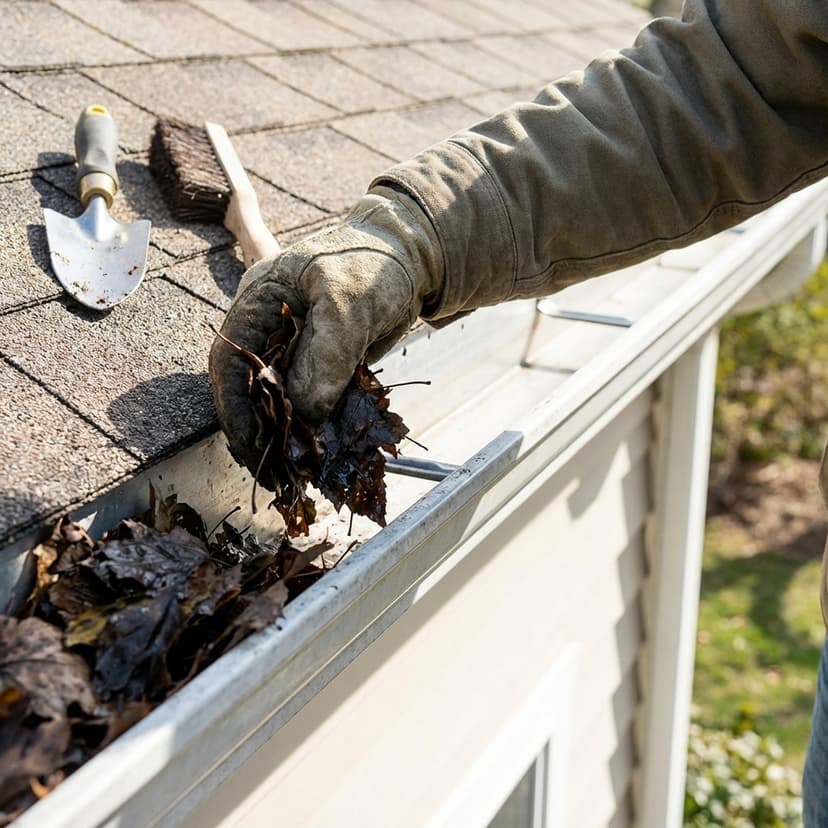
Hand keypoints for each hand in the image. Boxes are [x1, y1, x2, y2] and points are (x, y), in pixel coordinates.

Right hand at [209, 188, 442, 475]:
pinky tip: (314, 453)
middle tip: (274, 473)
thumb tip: (306, 410)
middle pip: (247, 387)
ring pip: (275, 398)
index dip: (235, 408)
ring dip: (282, 435)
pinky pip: (305, 400)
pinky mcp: (317, 364)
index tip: (251, 446)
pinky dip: (308, 427)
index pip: (230, 361)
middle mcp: (266, 327)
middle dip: (258, 431)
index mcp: (258, 301)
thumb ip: (327, 354)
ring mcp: (291, 347)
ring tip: (292, 473)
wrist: (410, 262)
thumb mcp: (349, 304)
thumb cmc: (374, 267)